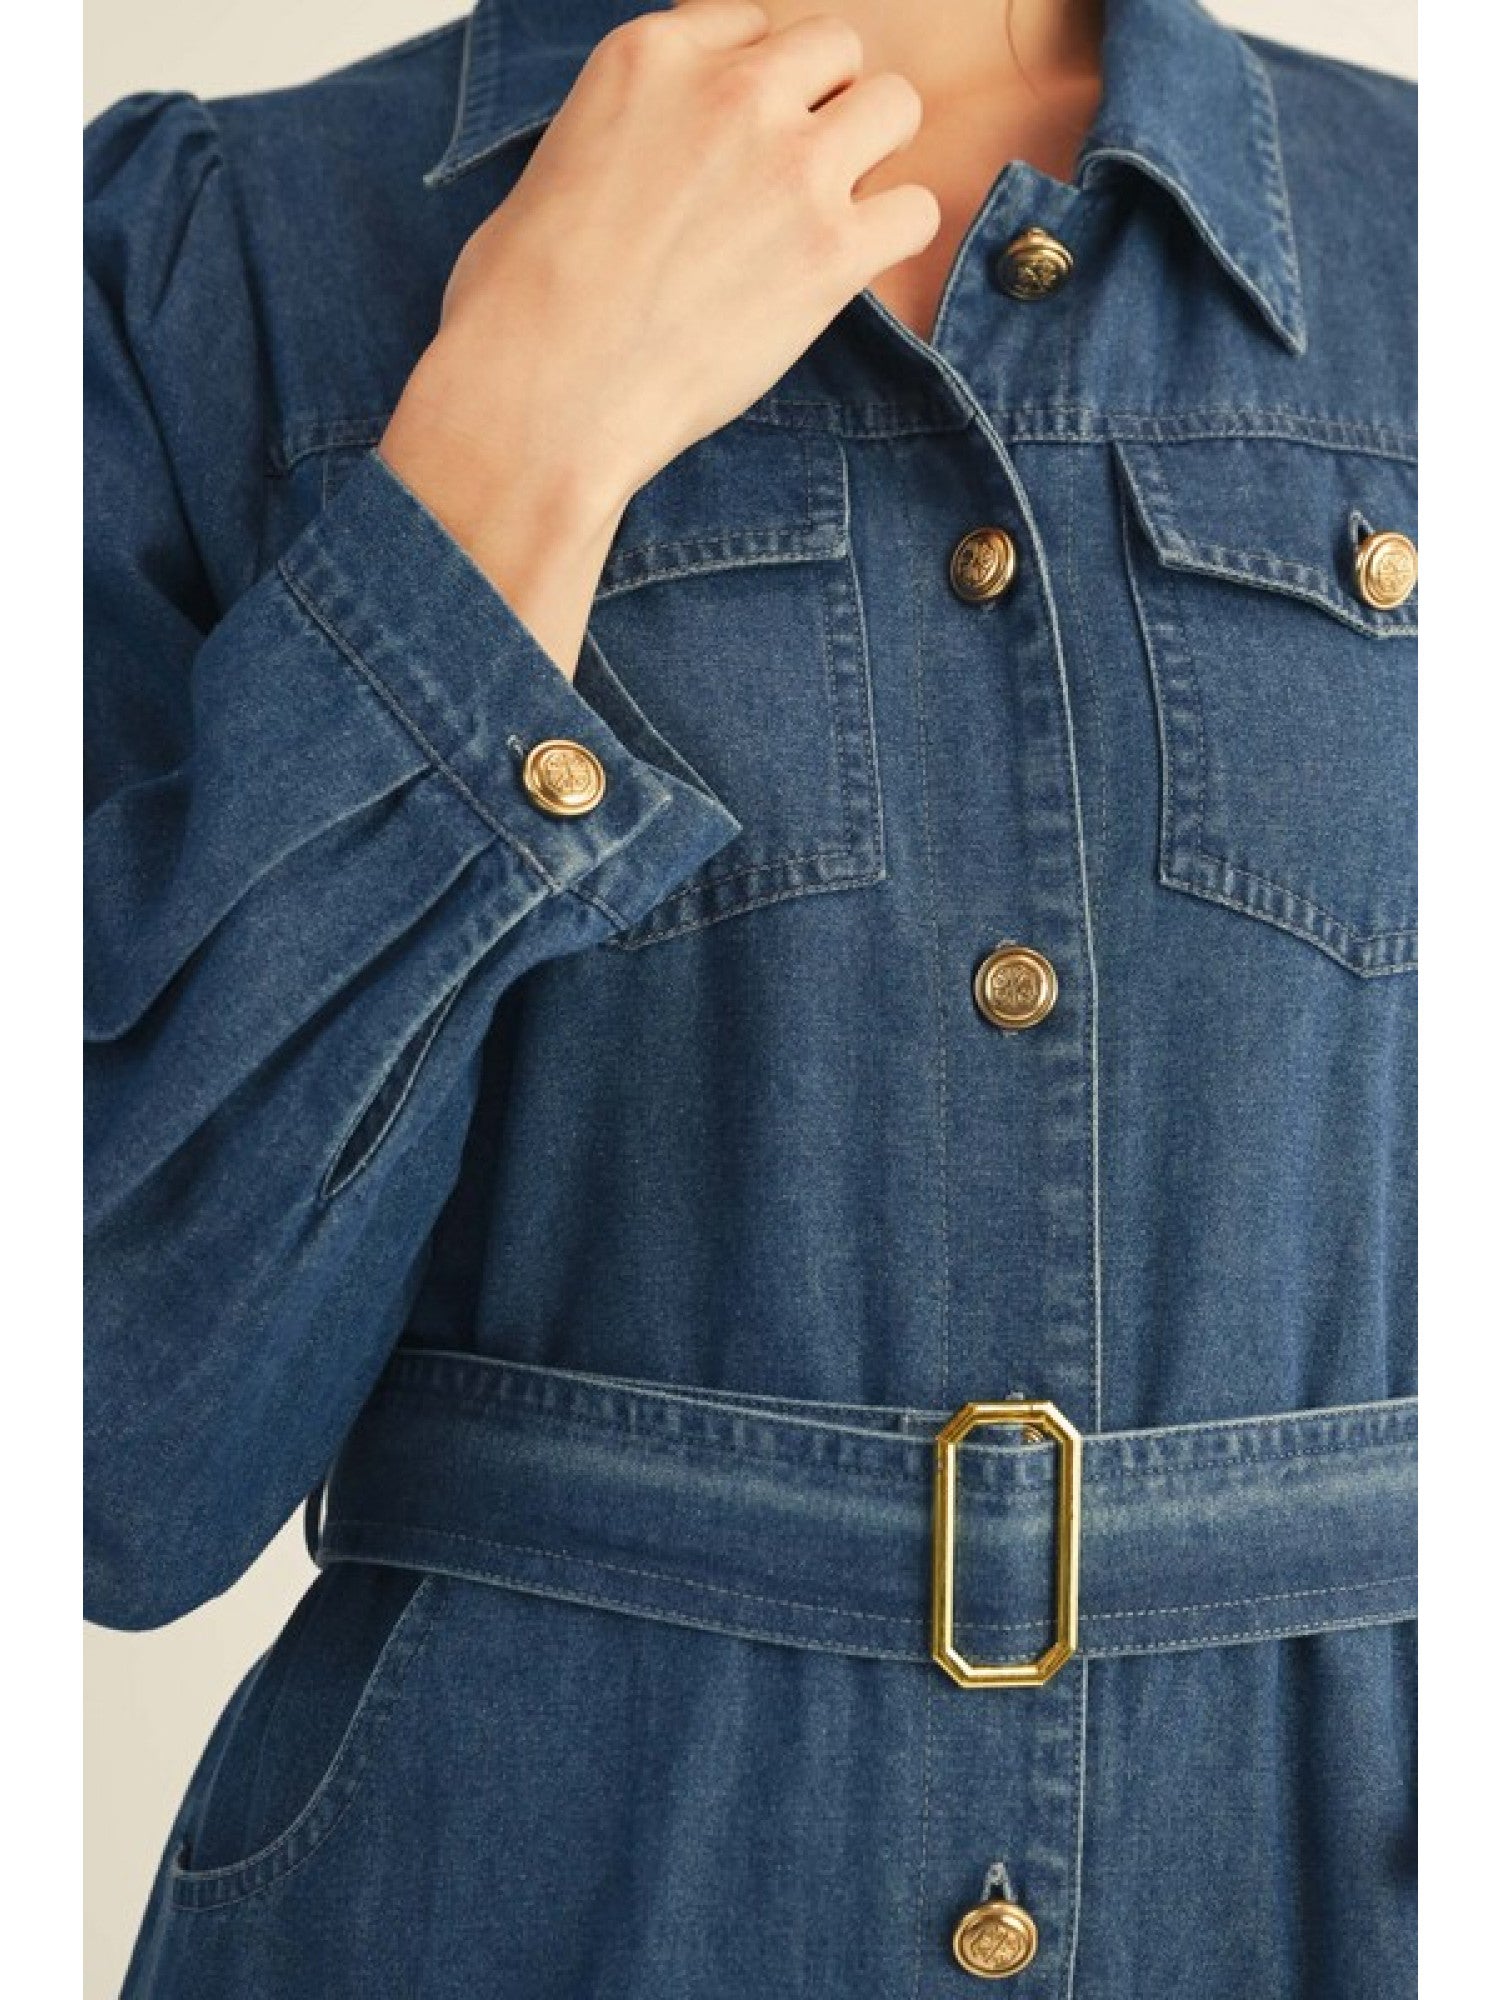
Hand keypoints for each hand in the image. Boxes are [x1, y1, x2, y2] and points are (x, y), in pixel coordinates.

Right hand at [377, 2, 936, 676]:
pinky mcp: (831, 250)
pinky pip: (916, 211)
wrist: (543, 393)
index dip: (758, 90)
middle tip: (796, 182)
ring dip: (876, 158)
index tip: (742, 146)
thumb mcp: (556, 166)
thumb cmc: (520, 307)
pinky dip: (896, 239)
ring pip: (895, 108)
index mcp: (651, 56)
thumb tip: (645, 169)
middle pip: (835, 51)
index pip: (749, 28)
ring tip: (833, 219)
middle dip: (826, 108)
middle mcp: (731, 92)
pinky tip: (853, 272)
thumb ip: (626, 135)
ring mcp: (790, 167)